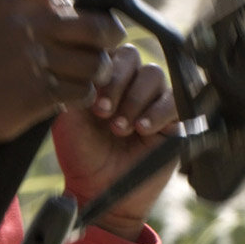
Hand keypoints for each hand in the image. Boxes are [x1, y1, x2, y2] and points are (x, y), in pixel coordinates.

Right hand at [0, 0, 129, 166]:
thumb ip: (31, 9)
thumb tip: (75, 4)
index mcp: (11, 0)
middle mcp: (25, 24)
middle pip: (96, 25)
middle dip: (112, 35)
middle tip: (111, 42)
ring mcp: (33, 59)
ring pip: (95, 62)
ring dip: (97, 70)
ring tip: (83, 73)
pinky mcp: (40, 92)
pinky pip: (83, 90)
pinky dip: (82, 94)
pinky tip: (67, 94)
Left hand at [52, 42, 179, 238]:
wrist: (99, 191)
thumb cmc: (81, 156)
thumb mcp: (70, 119)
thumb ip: (77, 88)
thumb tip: (90, 66)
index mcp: (104, 79)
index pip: (109, 52)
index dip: (102, 71)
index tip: (91, 103)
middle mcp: (129, 85)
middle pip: (134, 58)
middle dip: (117, 83)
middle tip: (103, 113)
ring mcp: (152, 101)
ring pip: (154, 75)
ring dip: (134, 99)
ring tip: (120, 128)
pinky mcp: (173, 121)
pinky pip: (175, 101)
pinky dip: (157, 113)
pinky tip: (141, 129)